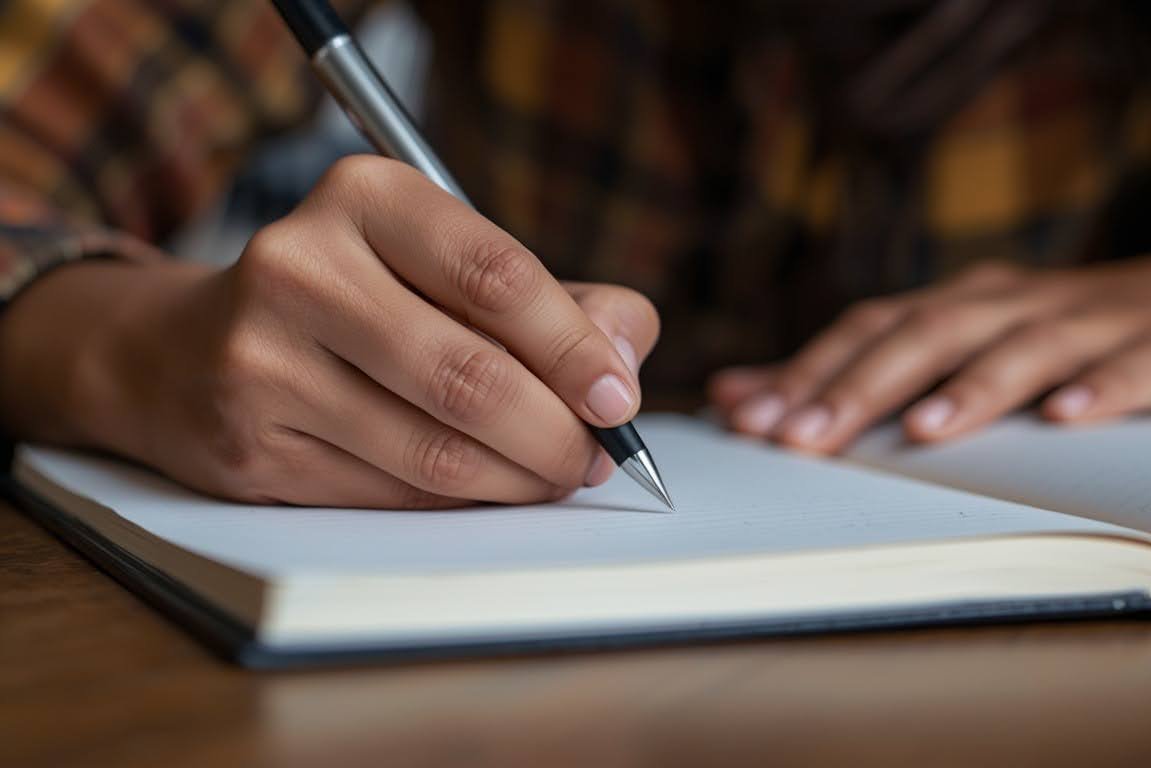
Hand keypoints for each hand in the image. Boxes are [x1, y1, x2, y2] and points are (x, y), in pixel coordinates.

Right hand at [0, 155, 658, 506]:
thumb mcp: (443, 264)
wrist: (182, 351)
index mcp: (363, 197)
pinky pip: (393, 495)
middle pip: (469, 376)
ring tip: (553, 475)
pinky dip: (461, 501)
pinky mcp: (249, 449)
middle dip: (556, 433)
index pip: (497, 275)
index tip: (619, 400)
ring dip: (519, 479)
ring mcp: (261, 362)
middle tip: (595, 457)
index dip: (575, 349)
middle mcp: (300, 267)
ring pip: (434, 451)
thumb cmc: (353, 300)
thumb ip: (553, 300)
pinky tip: (485, 487)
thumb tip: (626, 358)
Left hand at [709, 240, 1150, 451]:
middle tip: (803, 437)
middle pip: (930, 334)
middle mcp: (1017, 304)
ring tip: (921, 429)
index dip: (810, 370)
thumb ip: (857, 369)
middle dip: (861, 385)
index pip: (873, 328)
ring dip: (971, 387)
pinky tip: (1069, 418)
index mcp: (965, 304)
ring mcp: (1095, 324)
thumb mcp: (968, 344)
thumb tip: (738, 395)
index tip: (750, 420)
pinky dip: (1101, 391)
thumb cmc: (1073, 335)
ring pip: (1024, 347)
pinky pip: (1134, 370)